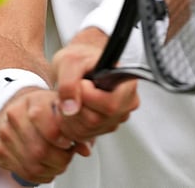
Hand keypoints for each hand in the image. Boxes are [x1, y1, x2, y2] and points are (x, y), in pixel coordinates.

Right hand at [0, 87, 87, 184]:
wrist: (14, 104)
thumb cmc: (42, 107)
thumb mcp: (62, 108)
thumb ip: (76, 126)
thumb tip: (85, 149)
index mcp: (33, 101)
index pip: (50, 127)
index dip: (62, 141)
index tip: (68, 143)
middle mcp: (14, 116)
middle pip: (40, 150)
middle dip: (60, 160)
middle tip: (67, 156)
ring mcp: (3, 134)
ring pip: (32, 165)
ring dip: (51, 170)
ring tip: (58, 162)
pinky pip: (21, 172)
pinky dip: (39, 175)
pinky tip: (45, 166)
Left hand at [51, 28, 139, 142]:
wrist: (78, 65)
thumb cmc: (80, 59)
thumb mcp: (70, 62)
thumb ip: (69, 82)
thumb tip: (71, 108)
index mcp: (126, 84)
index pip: (110, 104)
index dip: (88, 98)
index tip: (80, 83)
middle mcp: (126, 104)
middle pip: (96, 120)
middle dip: (74, 107)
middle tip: (68, 91)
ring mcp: (116, 119)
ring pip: (87, 130)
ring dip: (69, 116)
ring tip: (68, 98)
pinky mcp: (103, 128)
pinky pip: (82, 135)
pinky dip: (69, 124)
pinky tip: (70, 108)